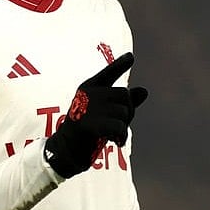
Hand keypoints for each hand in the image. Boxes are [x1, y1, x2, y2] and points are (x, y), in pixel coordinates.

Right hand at [43, 52, 147, 177]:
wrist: (65, 151)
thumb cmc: (88, 130)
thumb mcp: (105, 112)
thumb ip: (124, 101)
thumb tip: (144, 91)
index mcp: (90, 87)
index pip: (108, 73)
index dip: (120, 65)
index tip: (131, 57)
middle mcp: (89, 94)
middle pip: (125, 95)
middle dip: (128, 112)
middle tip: (118, 126)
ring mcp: (88, 108)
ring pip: (124, 112)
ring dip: (124, 127)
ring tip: (113, 135)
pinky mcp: (89, 124)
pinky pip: (119, 126)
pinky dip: (122, 136)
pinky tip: (117, 142)